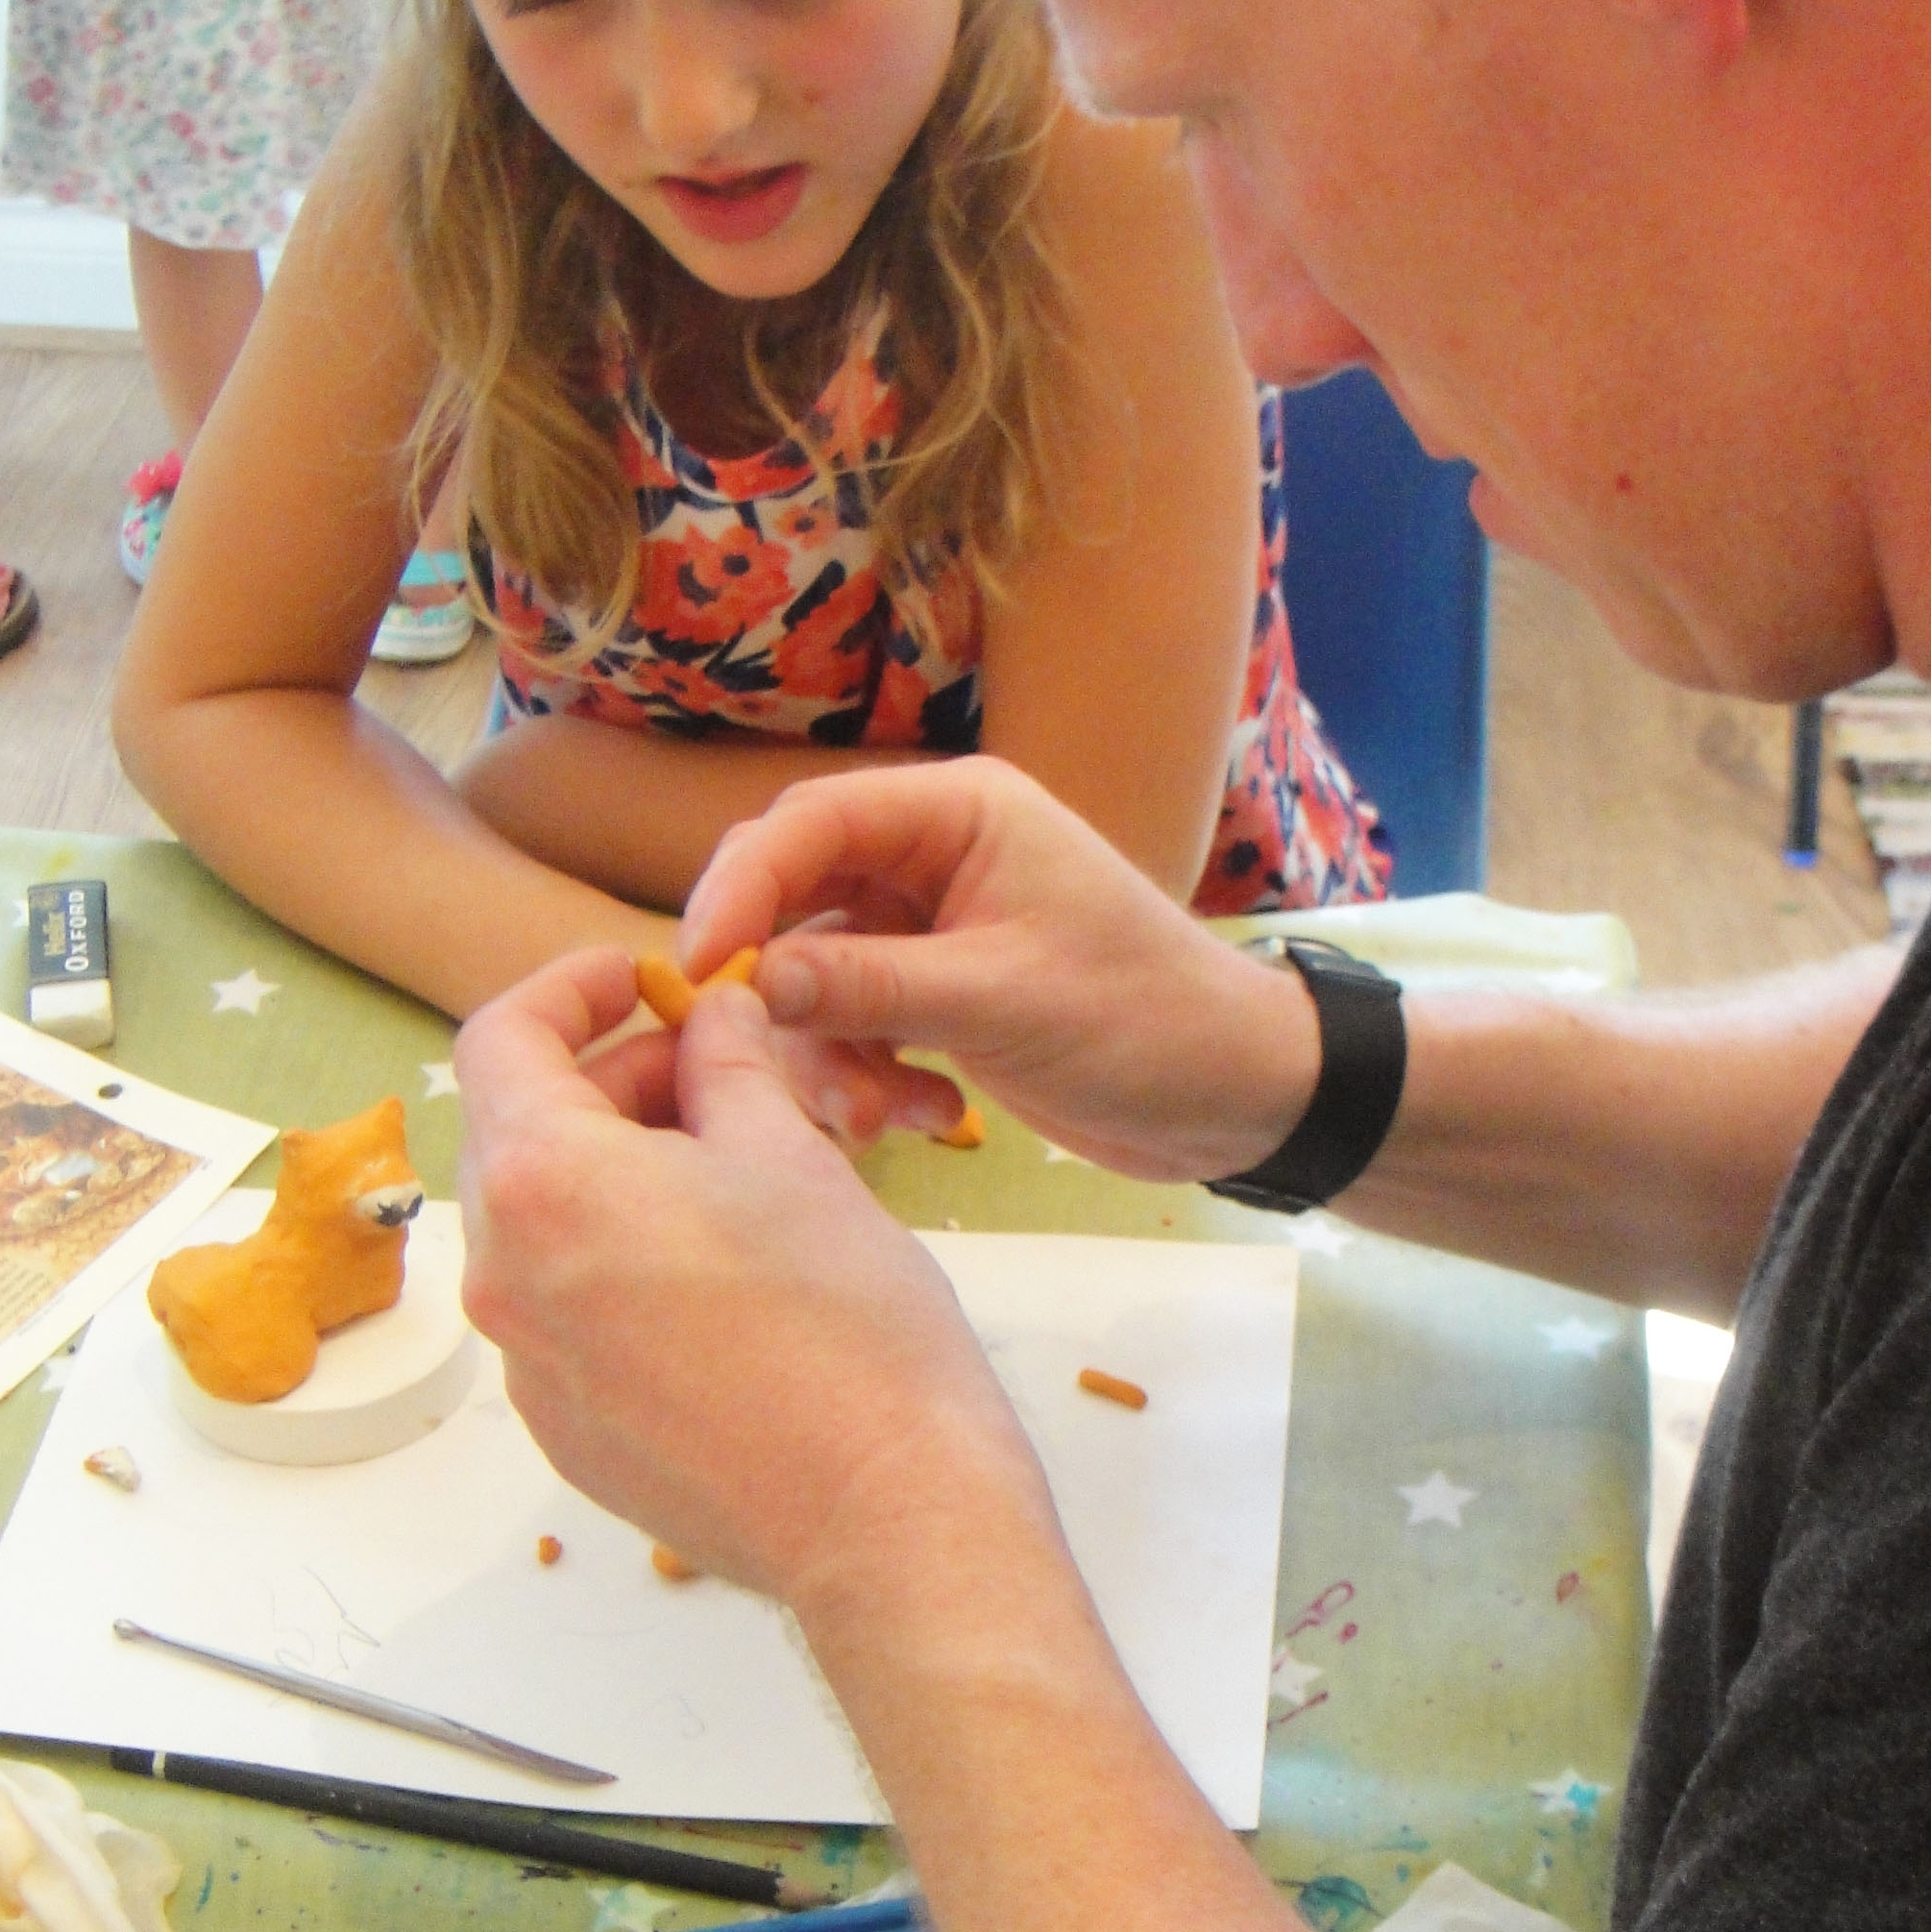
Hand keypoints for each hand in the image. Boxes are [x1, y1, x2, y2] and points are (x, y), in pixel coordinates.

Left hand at [454, 947, 1060, 1624]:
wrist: (886, 1517)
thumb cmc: (850, 1331)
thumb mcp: (792, 1154)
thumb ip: (730, 1063)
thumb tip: (714, 1016)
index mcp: (543, 1181)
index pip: (501, 1039)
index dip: (569, 989)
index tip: (637, 977)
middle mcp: (506, 1275)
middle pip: (521, 1134)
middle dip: (612, 1084)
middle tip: (719, 1071)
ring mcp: (529, 1366)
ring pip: (547, 1228)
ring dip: (621, 1175)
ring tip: (738, 1174)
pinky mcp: (568, 1432)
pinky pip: (571, 1316)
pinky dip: (623, 1266)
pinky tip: (726, 1278)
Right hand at [676, 759, 1321, 1179]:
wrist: (1235, 1094)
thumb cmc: (1144, 1022)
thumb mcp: (1002, 1002)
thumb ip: (871, 987)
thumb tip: (752, 982)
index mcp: (959, 812)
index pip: (809, 825)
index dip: (739, 888)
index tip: (696, 968)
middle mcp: (936, 854)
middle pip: (795, 896)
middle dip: (779, 984)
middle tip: (751, 1056)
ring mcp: (934, 926)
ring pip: (817, 974)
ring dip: (829, 1051)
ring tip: (878, 1116)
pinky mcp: (940, 993)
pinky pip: (856, 1022)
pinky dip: (868, 1075)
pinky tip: (921, 1118)